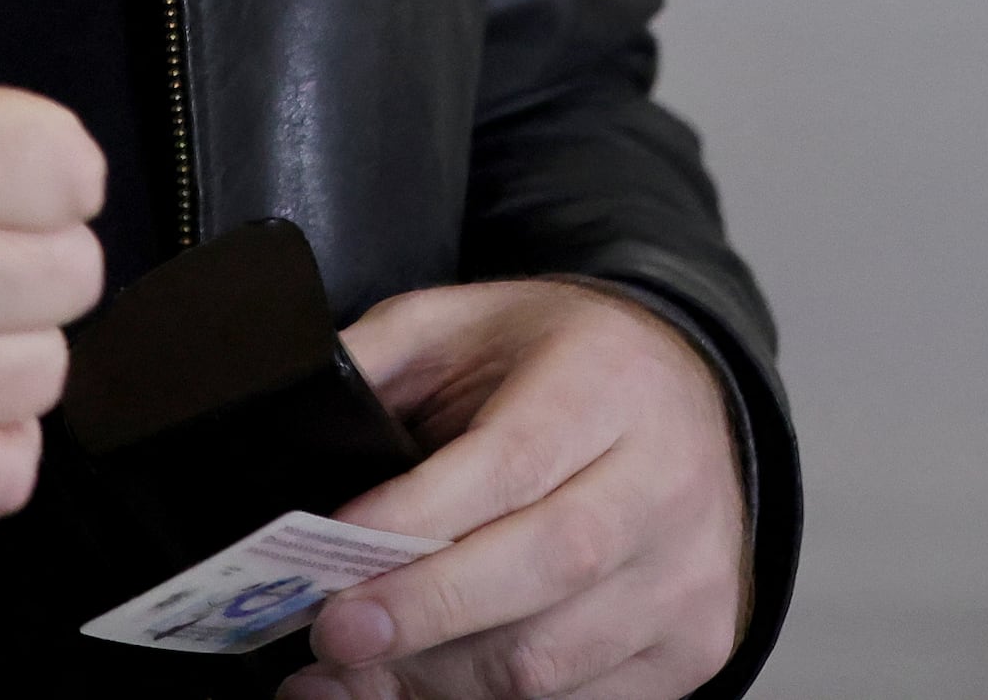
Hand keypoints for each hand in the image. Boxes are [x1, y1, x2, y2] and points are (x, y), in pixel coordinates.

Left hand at [281, 278, 745, 699]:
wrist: (688, 394)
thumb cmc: (568, 366)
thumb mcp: (466, 323)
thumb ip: (378, 361)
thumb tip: (292, 421)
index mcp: (609, 384)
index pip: (514, 462)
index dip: (417, 518)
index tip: (334, 548)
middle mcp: (667, 481)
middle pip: (545, 568)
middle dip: (424, 612)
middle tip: (333, 633)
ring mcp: (688, 574)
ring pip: (553, 661)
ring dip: (440, 678)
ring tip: (356, 672)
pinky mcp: (695, 643)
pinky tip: (428, 686)